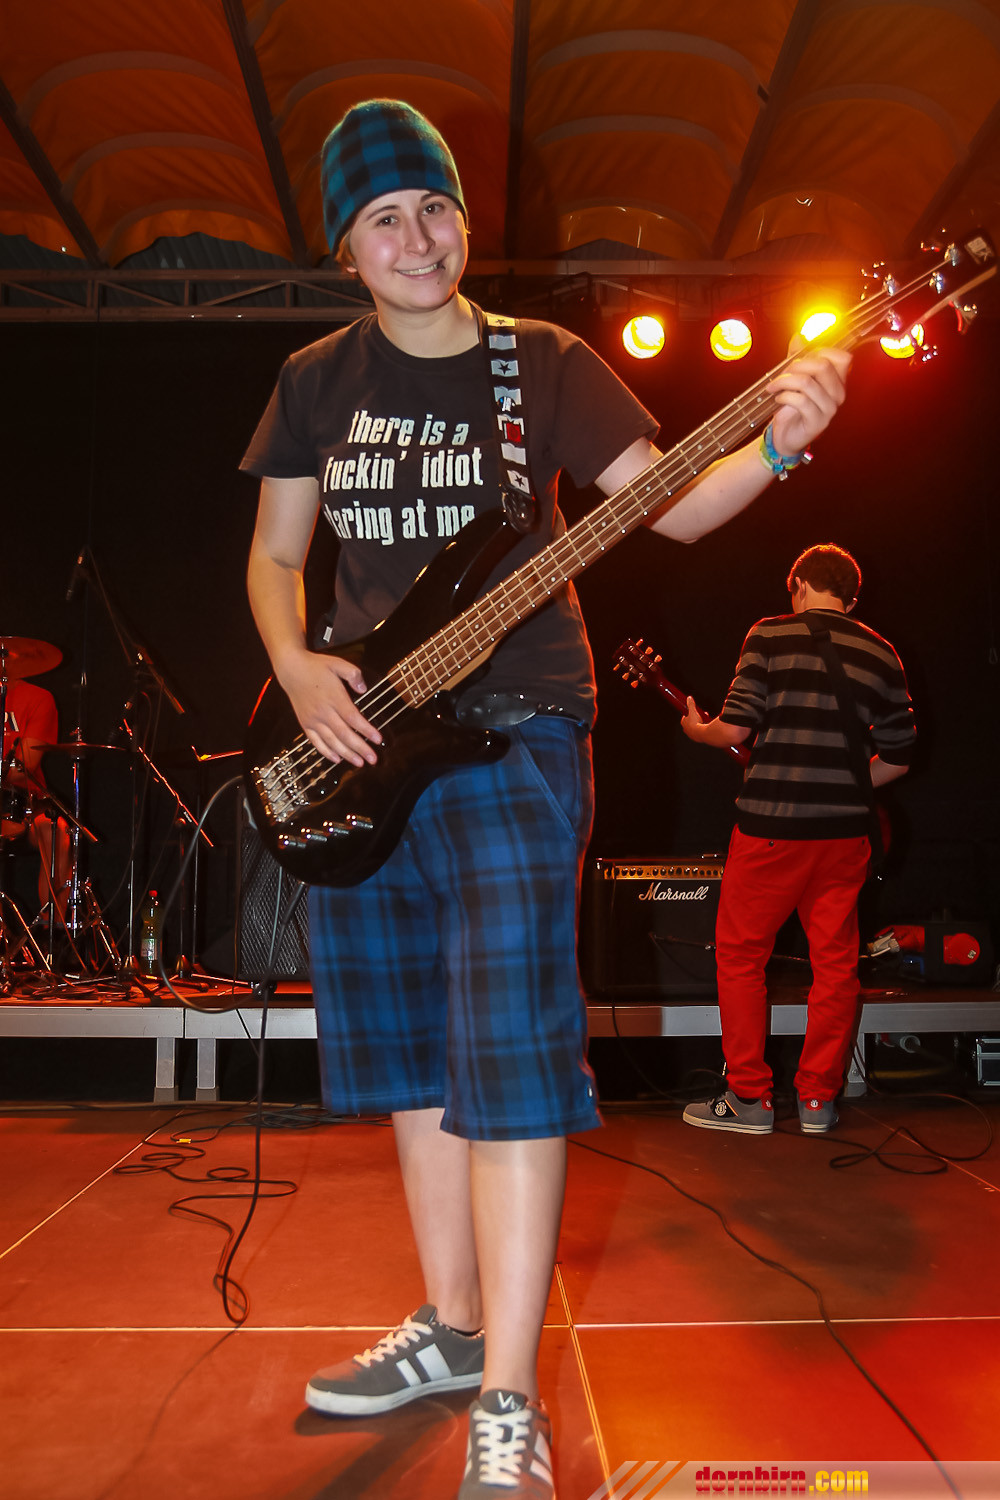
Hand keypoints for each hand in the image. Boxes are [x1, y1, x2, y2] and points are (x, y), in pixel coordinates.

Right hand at [276, 647, 381, 765]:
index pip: (353, 718)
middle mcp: (324, 712)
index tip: (379, 739)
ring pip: (331, 741)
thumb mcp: (338, 664)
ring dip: (347, 754)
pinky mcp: (305, 724)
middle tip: (373, 759)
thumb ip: (354, 675)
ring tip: (360, 763)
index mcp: (335, 698)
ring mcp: (313, 720)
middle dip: (360, 748)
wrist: (291, 669)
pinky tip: (337, 759)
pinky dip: (326, 752)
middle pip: (344, 734)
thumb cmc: (316, 666)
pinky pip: (316, 742)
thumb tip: (363, 689)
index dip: (367, 730)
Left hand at [680, 695, 708, 742]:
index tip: (694, 711)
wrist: (700, 733)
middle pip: (690, 722)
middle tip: (701, 715)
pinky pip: (699, 732)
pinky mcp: (696, 738)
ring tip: (705, 720)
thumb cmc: (695, 722)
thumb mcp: (693, 711)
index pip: (685, 717)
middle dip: (696, 718)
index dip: (690, 714)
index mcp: (683, 723)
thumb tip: (689, 698)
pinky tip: (706, 726)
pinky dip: (702, 729)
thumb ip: (691, 704)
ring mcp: (691, 734)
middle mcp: (686, 729)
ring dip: (700, 723)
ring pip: (695, 727)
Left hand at [767, 338, 850, 457]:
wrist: (785, 436)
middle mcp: (838, 394)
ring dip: (785, 381)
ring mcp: (830, 409)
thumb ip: (798, 357)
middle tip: (782, 373)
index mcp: (838, 381)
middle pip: (822, 366)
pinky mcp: (817, 422)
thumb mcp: (794, 379)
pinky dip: (784, 396)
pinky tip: (778, 399)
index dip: (820, 351)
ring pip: (807, 382)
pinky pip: (800, 401)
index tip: (801, 357)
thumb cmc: (792, 407)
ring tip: (774, 386)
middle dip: (797, 365)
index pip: (842, 357)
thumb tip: (799, 336)